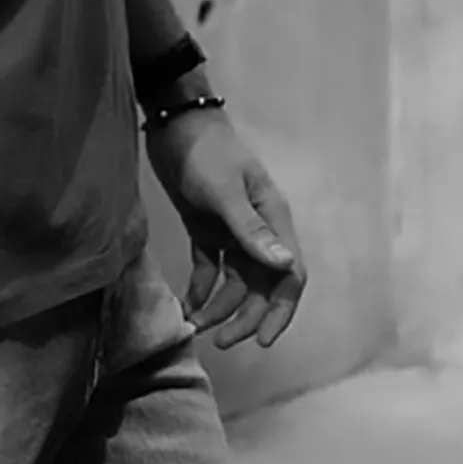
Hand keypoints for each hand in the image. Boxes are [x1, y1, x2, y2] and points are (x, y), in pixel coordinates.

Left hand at [146, 110, 306, 349]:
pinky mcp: (205, 227)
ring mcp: (231, 230)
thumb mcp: (224, 191)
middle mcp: (258, 230)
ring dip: (221, 307)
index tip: (262, 340)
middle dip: (244, 316)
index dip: (279, 311)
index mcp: (273, 221)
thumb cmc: (205, 151)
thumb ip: (250, 229)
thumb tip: (284, 267)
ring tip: (197, 328)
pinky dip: (202, 289)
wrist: (174, 122)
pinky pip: (209, 268)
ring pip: (235, 281)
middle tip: (221, 342)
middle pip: (260, 286)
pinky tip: (189, 307)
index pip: (288, 277)